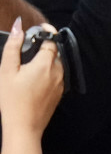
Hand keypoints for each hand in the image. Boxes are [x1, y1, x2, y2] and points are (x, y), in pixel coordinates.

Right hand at [0, 19, 63, 137]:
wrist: (24, 126)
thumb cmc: (12, 100)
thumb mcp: (7, 70)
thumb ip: (13, 46)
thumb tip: (19, 27)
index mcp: (46, 64)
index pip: (52, 40)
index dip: (46, 32)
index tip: (39, 28)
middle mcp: (58, 72)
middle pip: (55, 52)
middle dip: (45, 46)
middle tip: (29, 46)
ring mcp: (61, 83)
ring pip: (56, 64)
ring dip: (46, 59)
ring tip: (28, 64)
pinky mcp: (59, 93)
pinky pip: (56, 76)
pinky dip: (47, 72)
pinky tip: (32, 79)